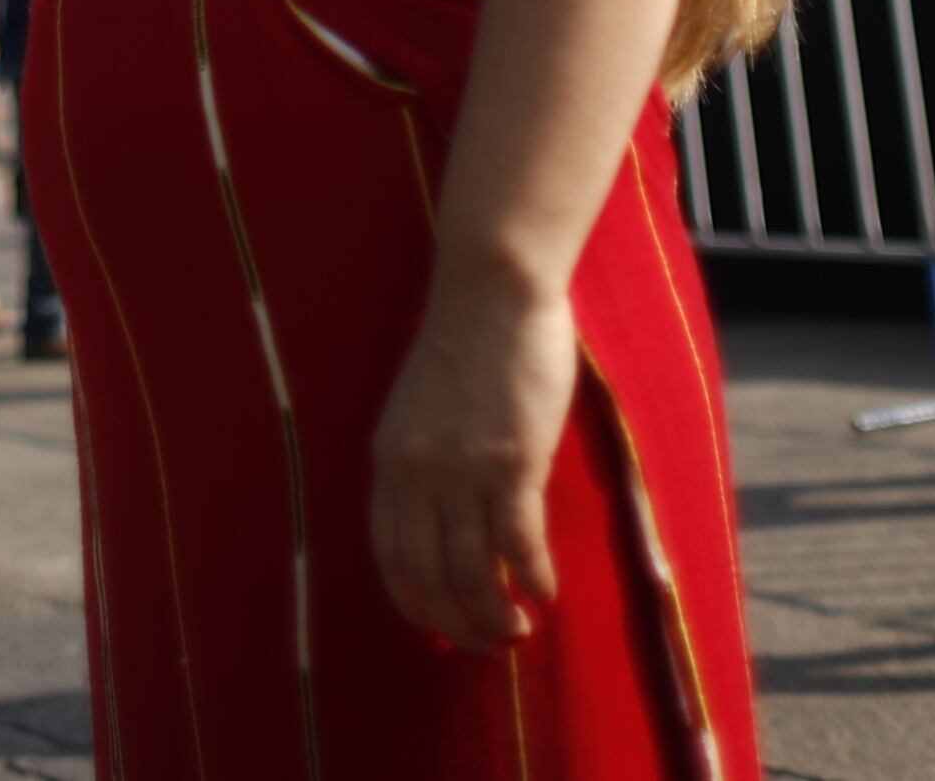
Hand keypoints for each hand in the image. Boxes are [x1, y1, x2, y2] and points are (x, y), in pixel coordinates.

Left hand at [370, 269, 576, 650]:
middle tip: (487, 644)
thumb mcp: (419, 407)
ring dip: (495, 614)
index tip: (436, 629)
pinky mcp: (513, 463)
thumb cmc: (465, 339)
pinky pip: (518, 543)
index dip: (413, 602)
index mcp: (389, 460)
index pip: (389, 554)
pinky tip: (546, 593)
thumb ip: (423, 458)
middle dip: (457, 623)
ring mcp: (463, 471)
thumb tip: (443, 511)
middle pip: (429, 576)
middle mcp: (417, 475)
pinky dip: (532, 578)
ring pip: (473, 572)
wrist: (492, 289)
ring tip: (518, 630)